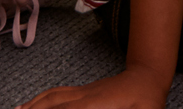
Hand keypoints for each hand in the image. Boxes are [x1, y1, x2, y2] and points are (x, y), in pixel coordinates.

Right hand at [20, 66, 170, 108]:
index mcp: (96, 104)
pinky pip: (57, 93)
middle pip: (52, 103)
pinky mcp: (85, 90)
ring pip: (52, 96)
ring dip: (33, 105)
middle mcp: (85, 96)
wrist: (149, 77)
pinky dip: (41, 98)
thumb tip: (89, 106)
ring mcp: (84, 91)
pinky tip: (33, 103)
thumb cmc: (147, 100)